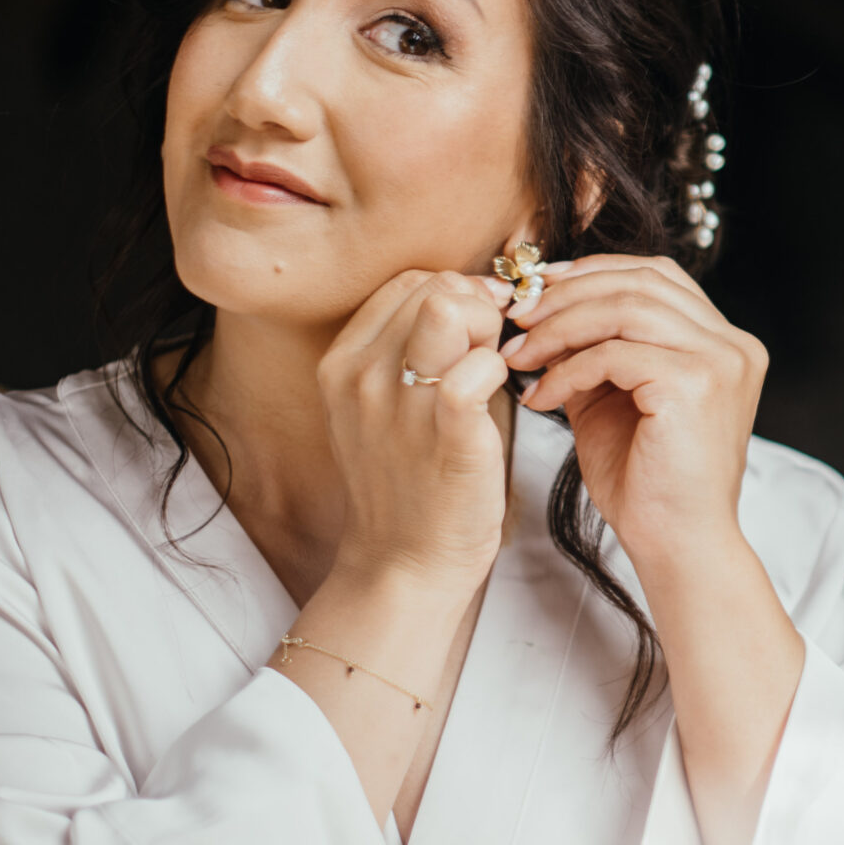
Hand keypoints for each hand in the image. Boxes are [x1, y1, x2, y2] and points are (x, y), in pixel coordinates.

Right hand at [317, 268, 516, 595]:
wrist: (404, 563)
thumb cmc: (409, 480)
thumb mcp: (384, 406)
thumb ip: (413, 346)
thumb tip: (473, 291)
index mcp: (342, 362)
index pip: (407, 282)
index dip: (454, 294)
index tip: (472, 334)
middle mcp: (360, 376)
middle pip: (433, 285)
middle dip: (476, 306)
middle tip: (487, 354)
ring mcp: (399, 404)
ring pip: (450, 307)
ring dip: (488, 331)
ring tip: (490, 372)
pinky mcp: (446, 433)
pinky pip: (480, 364)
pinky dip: (500, 369)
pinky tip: (502, 397)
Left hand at [501, 255, 768, 576]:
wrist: (676, 546)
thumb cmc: (648, 485)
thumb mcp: (614, 399)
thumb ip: (593, 350)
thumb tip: (541, 309)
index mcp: (723, 342)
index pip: (657, 276)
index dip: (594, 272)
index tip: (538, 289)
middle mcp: (732, 344)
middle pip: (640, 282)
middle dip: (568, 294)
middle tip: (517, 317)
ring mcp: (720, 361)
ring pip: (624, 308)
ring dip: (559, 327)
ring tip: (518, 355)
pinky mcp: (694, 384)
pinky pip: (615, 354)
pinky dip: (568, 369)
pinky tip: (541, 396)